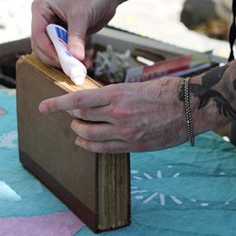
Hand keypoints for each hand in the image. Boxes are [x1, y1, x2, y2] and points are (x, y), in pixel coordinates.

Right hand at [31, 0, 117, 67]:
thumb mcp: (81, 15)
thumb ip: (76, 37)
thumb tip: (75, 56)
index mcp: (41, 10)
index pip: (38, 36)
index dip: (48, 50)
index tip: (62, 60)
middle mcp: (45, 20)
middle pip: (43, 47)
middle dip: (57, 58)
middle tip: (72, 66)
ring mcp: (57, 28)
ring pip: (55, 51)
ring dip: (67, 60)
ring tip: (81, 66)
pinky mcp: (69, 35)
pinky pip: (68, 51)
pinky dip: (75, 58)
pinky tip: (86, 63)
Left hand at [39, 77, 185, 152]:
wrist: (193, 107)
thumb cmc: (168, 91)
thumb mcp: (139, 86)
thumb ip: (117, 96)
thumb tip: (97, 102)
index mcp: (120, 94)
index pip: (80, 100)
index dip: (58, 104)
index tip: (43, 107)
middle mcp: (119, 114)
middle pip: (82, 118)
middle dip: (71, 116)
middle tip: (69, 113)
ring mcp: (127, 132)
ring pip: (89, 135)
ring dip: (78, 131)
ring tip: (77, 128)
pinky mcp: (135, 145)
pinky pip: (104, 149)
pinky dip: (89, 145)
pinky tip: (84, 143)